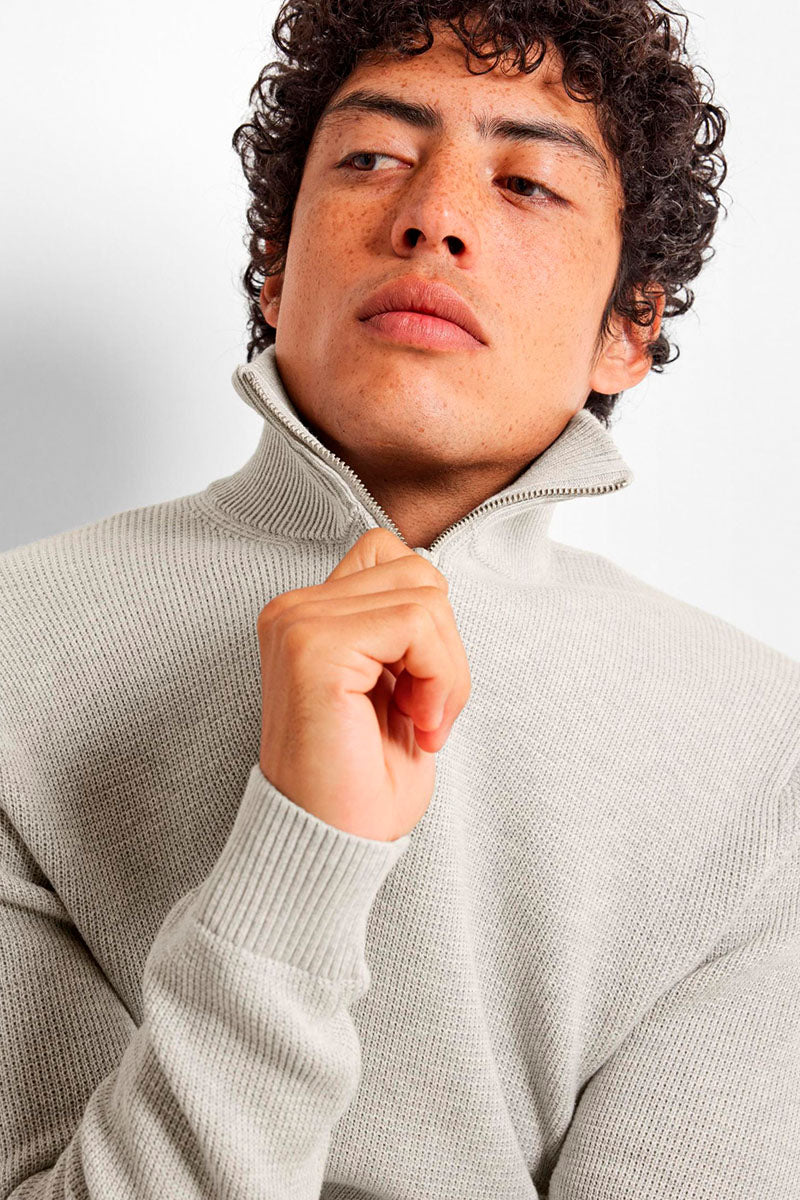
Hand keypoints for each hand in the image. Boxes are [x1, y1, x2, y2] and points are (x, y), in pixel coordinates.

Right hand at [257, 528, 471, 841]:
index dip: (428, 622)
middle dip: (446, 649)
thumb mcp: (394, 684)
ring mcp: (298, 623)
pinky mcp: (314, 647)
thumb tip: (435, 585)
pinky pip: (417, 623)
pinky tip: (416, 724)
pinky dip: (439, 677)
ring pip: (425, 595)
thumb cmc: (362, 782)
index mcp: (307, 615)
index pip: (394, 560)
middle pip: (419, 574)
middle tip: (424, 714)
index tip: (417, 691)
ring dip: (446, 668)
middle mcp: (294, 610)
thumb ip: (402, 627)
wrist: (329, 845)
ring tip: (419, 721)